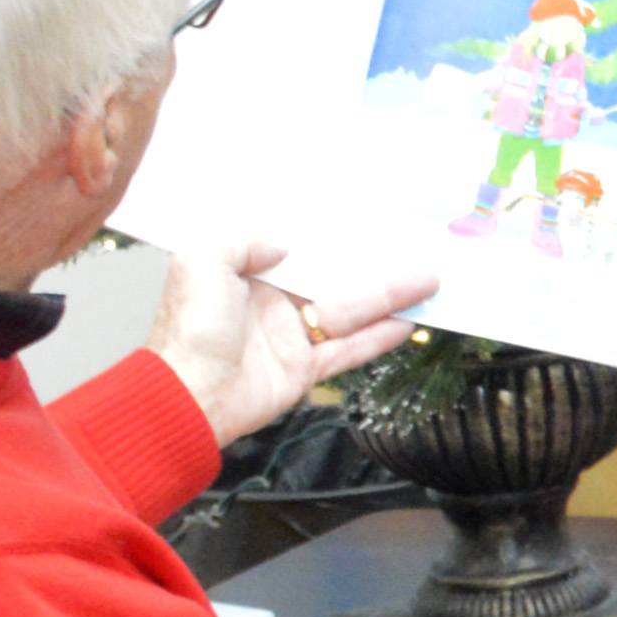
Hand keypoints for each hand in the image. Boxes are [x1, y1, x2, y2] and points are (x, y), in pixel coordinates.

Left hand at [148, 242, 433, 445]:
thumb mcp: (199, 263)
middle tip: (415, 250)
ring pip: (351, 313)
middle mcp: (273, 303)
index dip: (332, 238)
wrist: (188, 395)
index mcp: (248, 276)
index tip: (366, 221)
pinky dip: (379, 338)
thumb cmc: (187, 330)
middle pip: (335, 280)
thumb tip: (280, 243)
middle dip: (374, 266)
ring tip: (428, 283)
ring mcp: (292, 337)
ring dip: (390, 299)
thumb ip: (241, 244)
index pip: (299, 252)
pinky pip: (349, 350)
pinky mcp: (305, 369)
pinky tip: (407, 323)